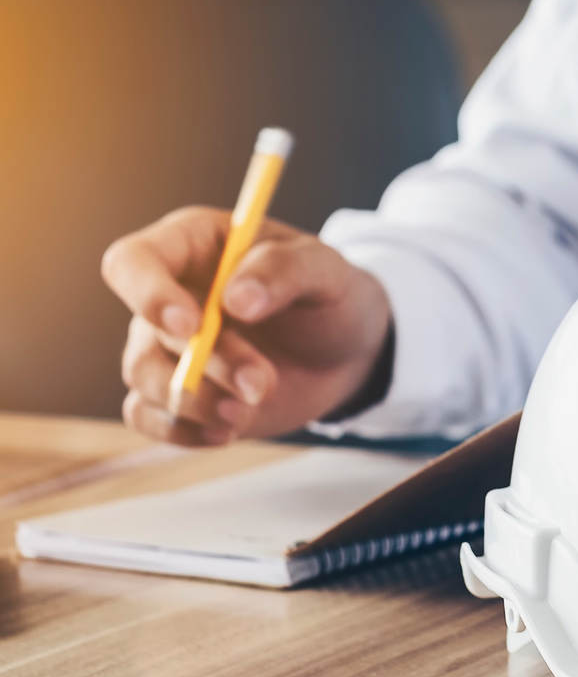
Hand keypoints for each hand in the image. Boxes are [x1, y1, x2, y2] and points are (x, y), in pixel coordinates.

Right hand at [102, 207, 392, 445]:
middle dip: (210, 363)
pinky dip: (181, 432)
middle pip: (152, 333)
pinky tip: (227, 432)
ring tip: (254, 405)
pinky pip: (146, 417)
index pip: (133, 262)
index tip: (192, 326)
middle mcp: (169, 295)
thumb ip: (285, 270)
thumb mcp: (326, 269)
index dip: (148, 294)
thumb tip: (234, 300)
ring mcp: (168, 348)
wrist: (346, 352)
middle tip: (261, 383)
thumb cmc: (330, 295)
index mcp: (191, 244)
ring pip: (145, 378)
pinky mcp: (179, 395)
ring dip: (200, 401)